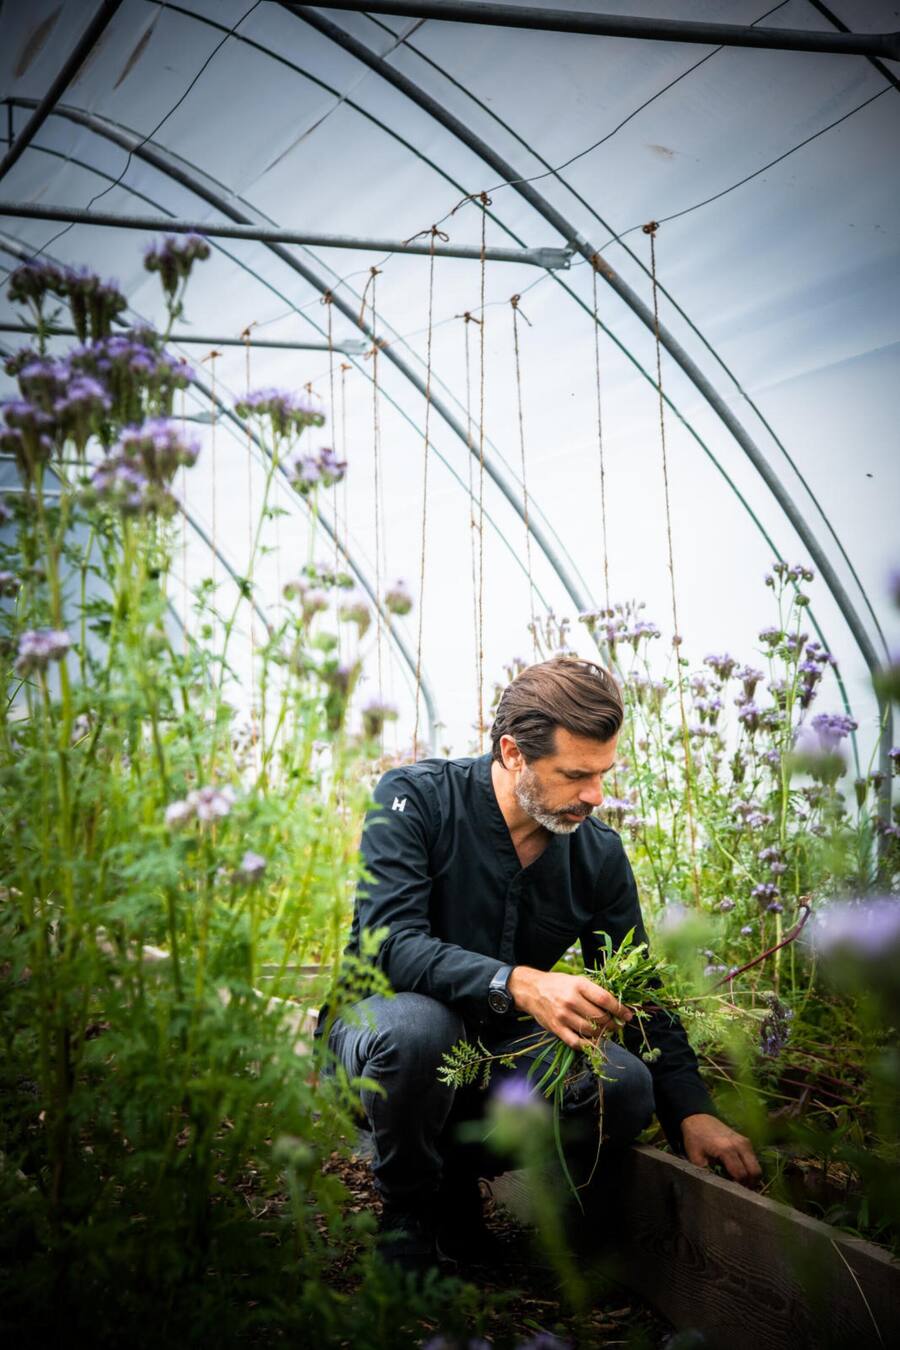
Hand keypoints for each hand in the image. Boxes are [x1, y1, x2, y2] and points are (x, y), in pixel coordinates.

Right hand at [508, 966, 631, 1049]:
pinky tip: (593, 1041)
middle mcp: (571, 1000)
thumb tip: (617, 1005)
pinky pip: (576, 1042)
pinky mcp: (556, 1028)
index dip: (619, 1009)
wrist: (531, 990)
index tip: (628, 1015)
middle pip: (600, 1017)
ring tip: (606, 1031)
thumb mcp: (577, 980)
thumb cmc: (558, 984)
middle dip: (613, 1023)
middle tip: (617, 1025)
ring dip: (603, 1034)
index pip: (605, 999)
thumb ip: (594, 991)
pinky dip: (588, 1045)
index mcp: (578, 985)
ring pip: (591, 1031)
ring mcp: (563, 1016)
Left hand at [680, 1113, 761, 1187]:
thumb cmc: (695, 1139)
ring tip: (739, 1182)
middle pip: (754, 1171)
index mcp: (726, 1149)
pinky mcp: (746, 1141)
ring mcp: (745, 1142)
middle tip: (740, 1190)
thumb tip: (716, 1187)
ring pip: (756, 1166)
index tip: (733, 1193)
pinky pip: (753, 1159)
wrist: (698, 1118)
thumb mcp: (695, 1158)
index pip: (741, 1174)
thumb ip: (706, 1173)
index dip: (739, 1187)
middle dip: (749, 1184)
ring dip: (751, 1176)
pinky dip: (749, 1168)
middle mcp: (740, 1145)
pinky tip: (739, 1171)